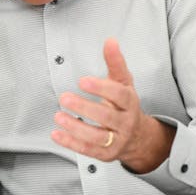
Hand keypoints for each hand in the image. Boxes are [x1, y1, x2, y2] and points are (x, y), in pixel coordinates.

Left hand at [51, 39, 173, 173]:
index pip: (119, 94)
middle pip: (106, 116)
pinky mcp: (106, 153)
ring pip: (98, 136)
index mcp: (129, 102)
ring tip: (58, 116)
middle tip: (64, 98)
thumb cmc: (125, 105)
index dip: (102, 87)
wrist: (138, 137)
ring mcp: (117, 139)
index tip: (82, 80)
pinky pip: (88, 150)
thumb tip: (110, 41)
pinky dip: (71, 143)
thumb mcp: (123, 82)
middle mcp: (125, 122)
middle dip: (84, 107)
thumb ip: (115, 63)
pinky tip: (56, 134)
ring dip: (76, 127)